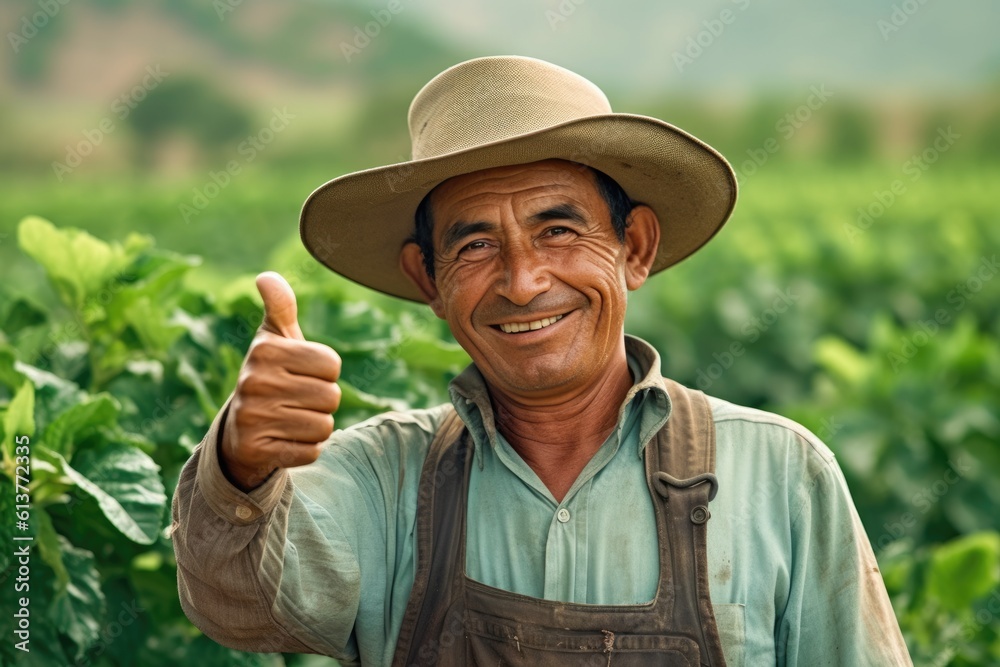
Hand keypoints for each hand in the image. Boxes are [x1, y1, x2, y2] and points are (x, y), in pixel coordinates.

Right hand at [220, 272, 341, 490]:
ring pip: (324, 426)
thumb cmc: (271, 373)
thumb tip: (267, 276)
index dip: (326, 371)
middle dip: (323, 401)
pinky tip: (285, 439)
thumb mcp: (274, 338)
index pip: (332, 364)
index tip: (303, 372)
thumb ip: (280, 306)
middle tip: (297, 399)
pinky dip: (305, 449)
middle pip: (331, 396)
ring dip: (315, 426)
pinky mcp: (256, 449)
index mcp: (265, 350)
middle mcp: (254, 382)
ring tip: (291, 418)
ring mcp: (252, 417)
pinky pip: (310, 451)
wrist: (240, 427)